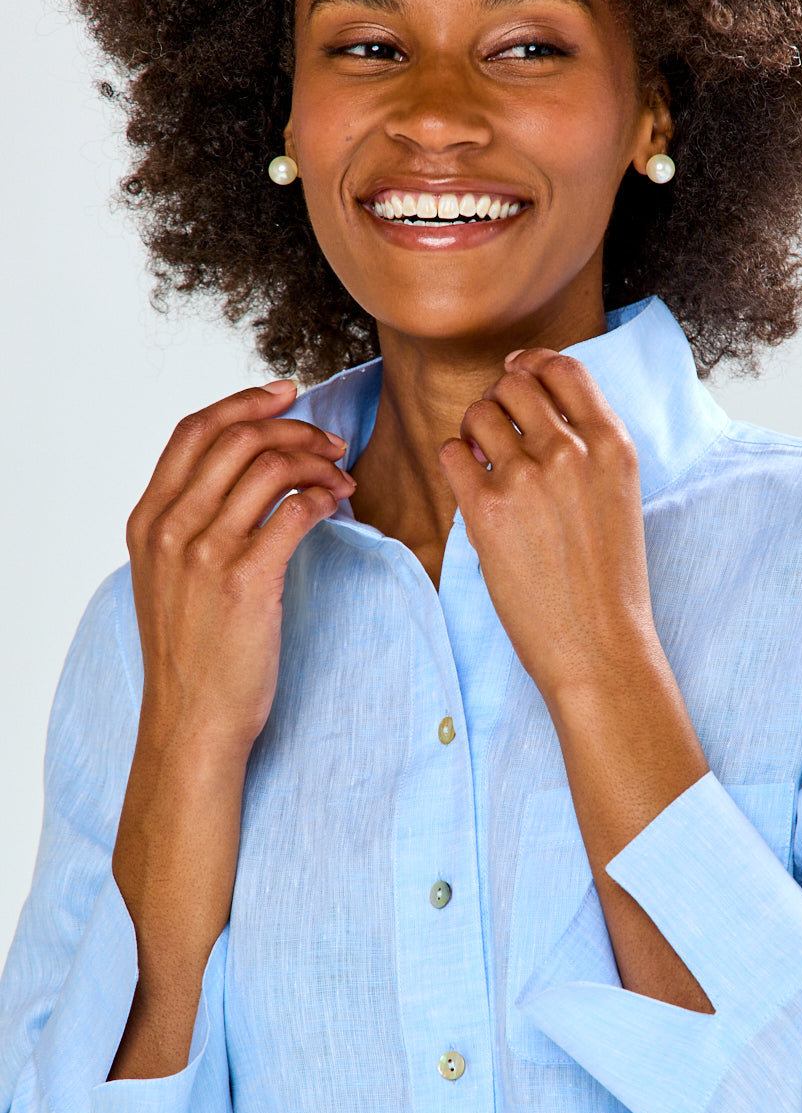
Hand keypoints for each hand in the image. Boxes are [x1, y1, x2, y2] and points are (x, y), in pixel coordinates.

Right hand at [126, 379, 354, 756]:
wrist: (192, 719)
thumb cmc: (192, 652)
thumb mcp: (169, 578)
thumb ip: (190, 524)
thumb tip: (242, 474)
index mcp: (147, 519)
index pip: (193, 431)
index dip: (244, 402)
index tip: (287, 393)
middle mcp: (170, 528)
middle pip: (237, 439)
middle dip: (294, 429)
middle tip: (332, 443)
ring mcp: (204, 554)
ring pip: (270, 468)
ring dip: (317, 461)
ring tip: (342, 477)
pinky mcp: (245, 582)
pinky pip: (295, 511)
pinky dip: (323, 496)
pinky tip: (338, 504)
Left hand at [437, 347, 658, 707]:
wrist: (599, 646)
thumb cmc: (609, 582)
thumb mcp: (620, 497)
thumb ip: (589, 447)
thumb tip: (536, 404)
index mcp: (612, 445)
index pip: (565, 368)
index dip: (532, 364)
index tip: (516, 375)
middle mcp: (571, 451)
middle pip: (515, 383)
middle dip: (498, 399)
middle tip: (495, 431)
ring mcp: (528, 478)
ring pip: (479, 412)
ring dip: (472, 429)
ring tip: (481, 461)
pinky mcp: (487, 510)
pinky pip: (451, 454)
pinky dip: (454, 462)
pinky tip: (469, 487)